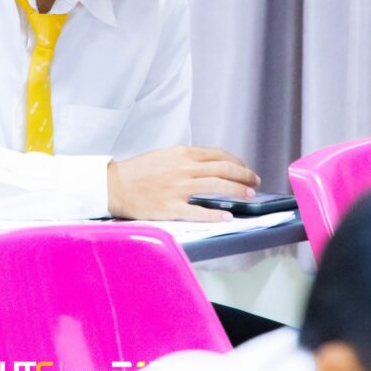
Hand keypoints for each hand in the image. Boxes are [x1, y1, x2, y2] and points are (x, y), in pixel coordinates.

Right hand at [106, 145, 260, 220]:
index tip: (245, 169)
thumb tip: (209, 165)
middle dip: (244, 174)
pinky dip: (216, 215)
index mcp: (182, 153)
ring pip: (217, 186)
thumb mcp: (164, 156)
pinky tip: (228, 217)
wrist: (115, 185)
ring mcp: (178, 188)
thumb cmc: (138, 171)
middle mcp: (183, 168)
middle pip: (223, 168)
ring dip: (237, 190)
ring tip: (249, 195)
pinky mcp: (171, 207)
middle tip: (255, 181)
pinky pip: (199, 212)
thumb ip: (186, 159)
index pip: (218, 155)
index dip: (236, 162)